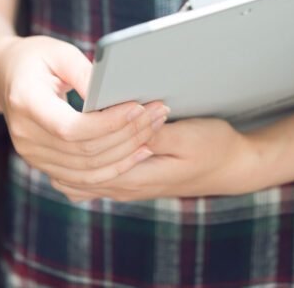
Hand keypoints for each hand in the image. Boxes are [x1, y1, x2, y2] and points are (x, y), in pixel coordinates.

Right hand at [0, 35, 169, 185]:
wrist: (5, 77)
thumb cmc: (36, 59)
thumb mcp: (58, 52)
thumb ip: (85, 72)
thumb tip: (115, 92)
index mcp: (25, 102)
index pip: (70, 128)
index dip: (108, 123)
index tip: (138, 106)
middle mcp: (25, 136)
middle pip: (84, 152)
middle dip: (127, 135)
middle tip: (158, 113)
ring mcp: (32, 156)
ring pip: (88, 171)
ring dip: (127, 153)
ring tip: (154, 130)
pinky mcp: (45, 165)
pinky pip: (84, 177)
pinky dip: (115, 167)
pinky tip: (138, 151)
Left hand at [50, 117, 258, 201]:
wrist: (230, 168)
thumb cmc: (213, 147)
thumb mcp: (189, 136)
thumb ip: (155, 133)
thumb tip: (126, 121)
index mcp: (137, 177)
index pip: (92, 160)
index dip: (81, 133)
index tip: (82, 104)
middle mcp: (125, 188)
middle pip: (75, 173)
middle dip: (66, 144)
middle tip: (65, 106)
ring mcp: (123, 189)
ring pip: (75, 180)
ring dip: (66, 155)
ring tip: (63, 122)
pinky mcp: (125, 183)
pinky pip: (85, 180)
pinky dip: (73, 164)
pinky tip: (74, 141)